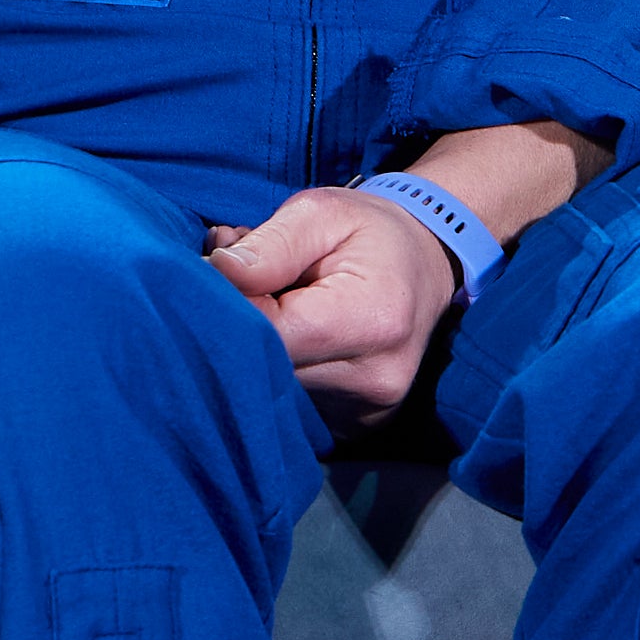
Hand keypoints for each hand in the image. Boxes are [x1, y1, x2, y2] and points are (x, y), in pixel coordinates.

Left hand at [204, 186, 460, 426]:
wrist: (427, 265)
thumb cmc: (370, 233)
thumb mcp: (321, 213)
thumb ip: (270, 246)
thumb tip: (215, 271)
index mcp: (371, 322)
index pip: (268, 333)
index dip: (227, 305)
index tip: (213, 270)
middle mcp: (373, 381)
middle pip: (266, 370)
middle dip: (236, 327)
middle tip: (235, 279)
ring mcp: (366, 412)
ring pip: (271, 391)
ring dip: (254, 351)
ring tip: (267, 303)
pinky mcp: (353, 426)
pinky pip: (290, 405)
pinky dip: (276, 371)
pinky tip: (286, 335)